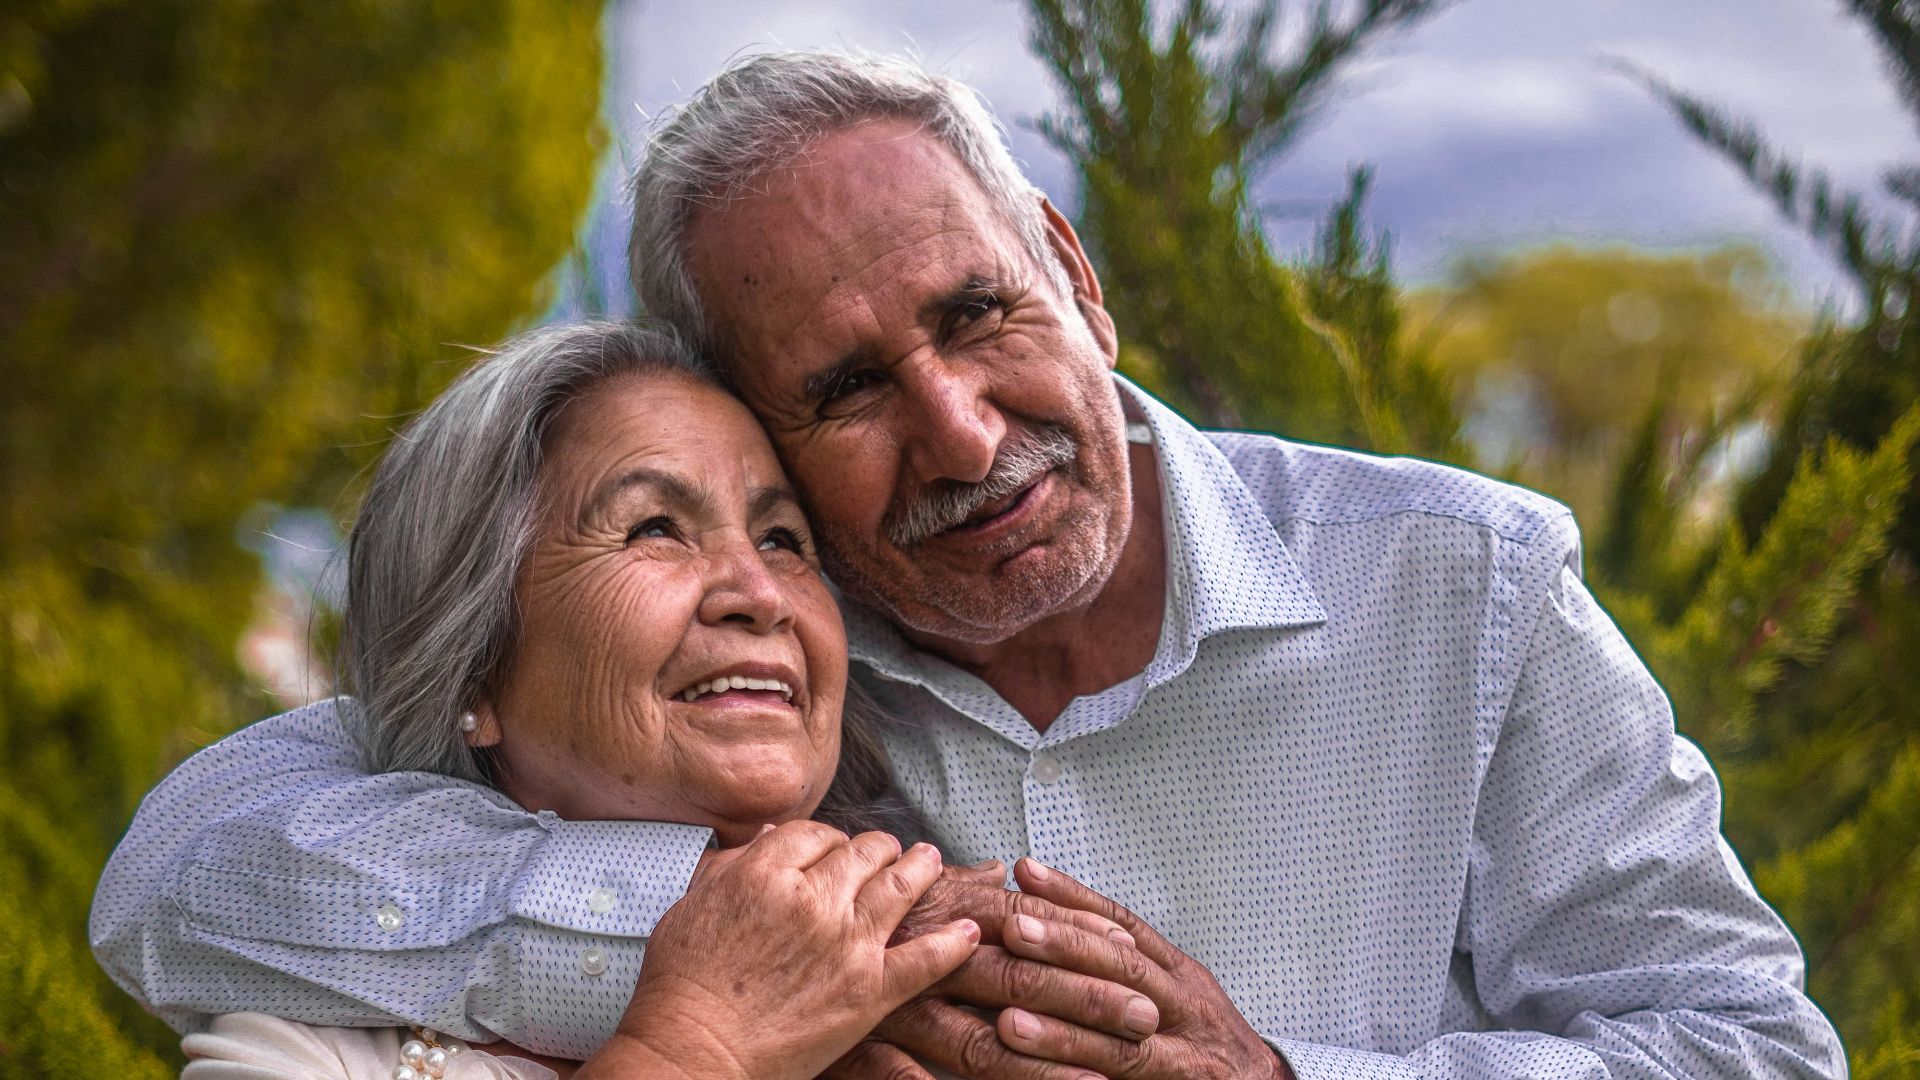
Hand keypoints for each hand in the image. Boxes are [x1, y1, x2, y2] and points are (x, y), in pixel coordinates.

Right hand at [579, 821, 980, 1079]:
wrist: (692, 1051)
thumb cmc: (680, 987)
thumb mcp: (692, 907)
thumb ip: (730, 868)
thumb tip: (762, 840)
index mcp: (765, 872)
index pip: (816, 833)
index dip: (829, 839)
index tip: (835, 848)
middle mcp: (813, 898)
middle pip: (864, 851)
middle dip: (879, 848)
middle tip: (889, 850)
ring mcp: (847, 943)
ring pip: (901, 886)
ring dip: (922, 868)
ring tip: (931, 862)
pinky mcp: (870, 990)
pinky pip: (926, 958)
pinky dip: (953, 943)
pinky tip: (968, 931)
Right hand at [825, 866, 1153, 1079]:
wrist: (746, 967)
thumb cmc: (826, 925)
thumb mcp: (893, 899)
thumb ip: (953, 890)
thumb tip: (999, 872)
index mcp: (935, 912)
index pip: (1025, 918)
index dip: (1081, 934)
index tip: (1135, 954)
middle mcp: (919, 951)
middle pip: (1019, 974)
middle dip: (1088, 998)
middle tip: (1146, 1021)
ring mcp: (891, 1006)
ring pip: (980, 1040)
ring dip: (1045, 1065)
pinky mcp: (860, 1049)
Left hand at [989, 859, 1293, 1079]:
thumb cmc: (1207, 1043)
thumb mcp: (1178, 993)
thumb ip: (1127, 965)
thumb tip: (1061, 926)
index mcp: (1180, 974)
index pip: (1124, 925)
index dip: (1076, 898)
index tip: (1028, 872)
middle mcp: (1187, 1004)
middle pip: (1124, 967)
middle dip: (1066, 946)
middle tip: (1013, 928)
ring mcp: (1189, 1051)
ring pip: (1123, 1035)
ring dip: (1064, 1029)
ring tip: (1009, 1019)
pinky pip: (1132, 1077)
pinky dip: (1086, 1075)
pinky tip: (1046, 1076)